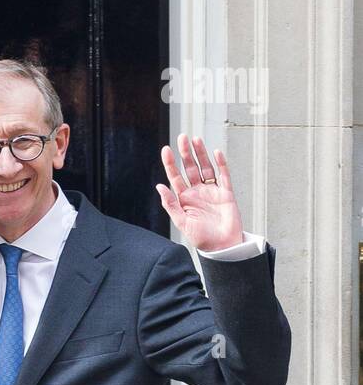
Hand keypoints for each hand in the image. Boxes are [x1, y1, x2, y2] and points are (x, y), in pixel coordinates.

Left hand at [155, 135, 242, 252]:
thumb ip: (170, 204)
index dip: (170, 163)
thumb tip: (159, 187)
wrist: (223, 247)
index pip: (175, 177)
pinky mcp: (226, 193)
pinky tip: (216, 153)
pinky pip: (223, 175)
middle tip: (182, 137)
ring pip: (206, 168)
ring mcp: (212, 191)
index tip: (166, 149)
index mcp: (185, 199)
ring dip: (201, 154)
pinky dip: (220, 163)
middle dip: (186, 153)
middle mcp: (197, 193)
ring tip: (196, 140)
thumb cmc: (202, 239)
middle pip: (190, 168)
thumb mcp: (182, 222)